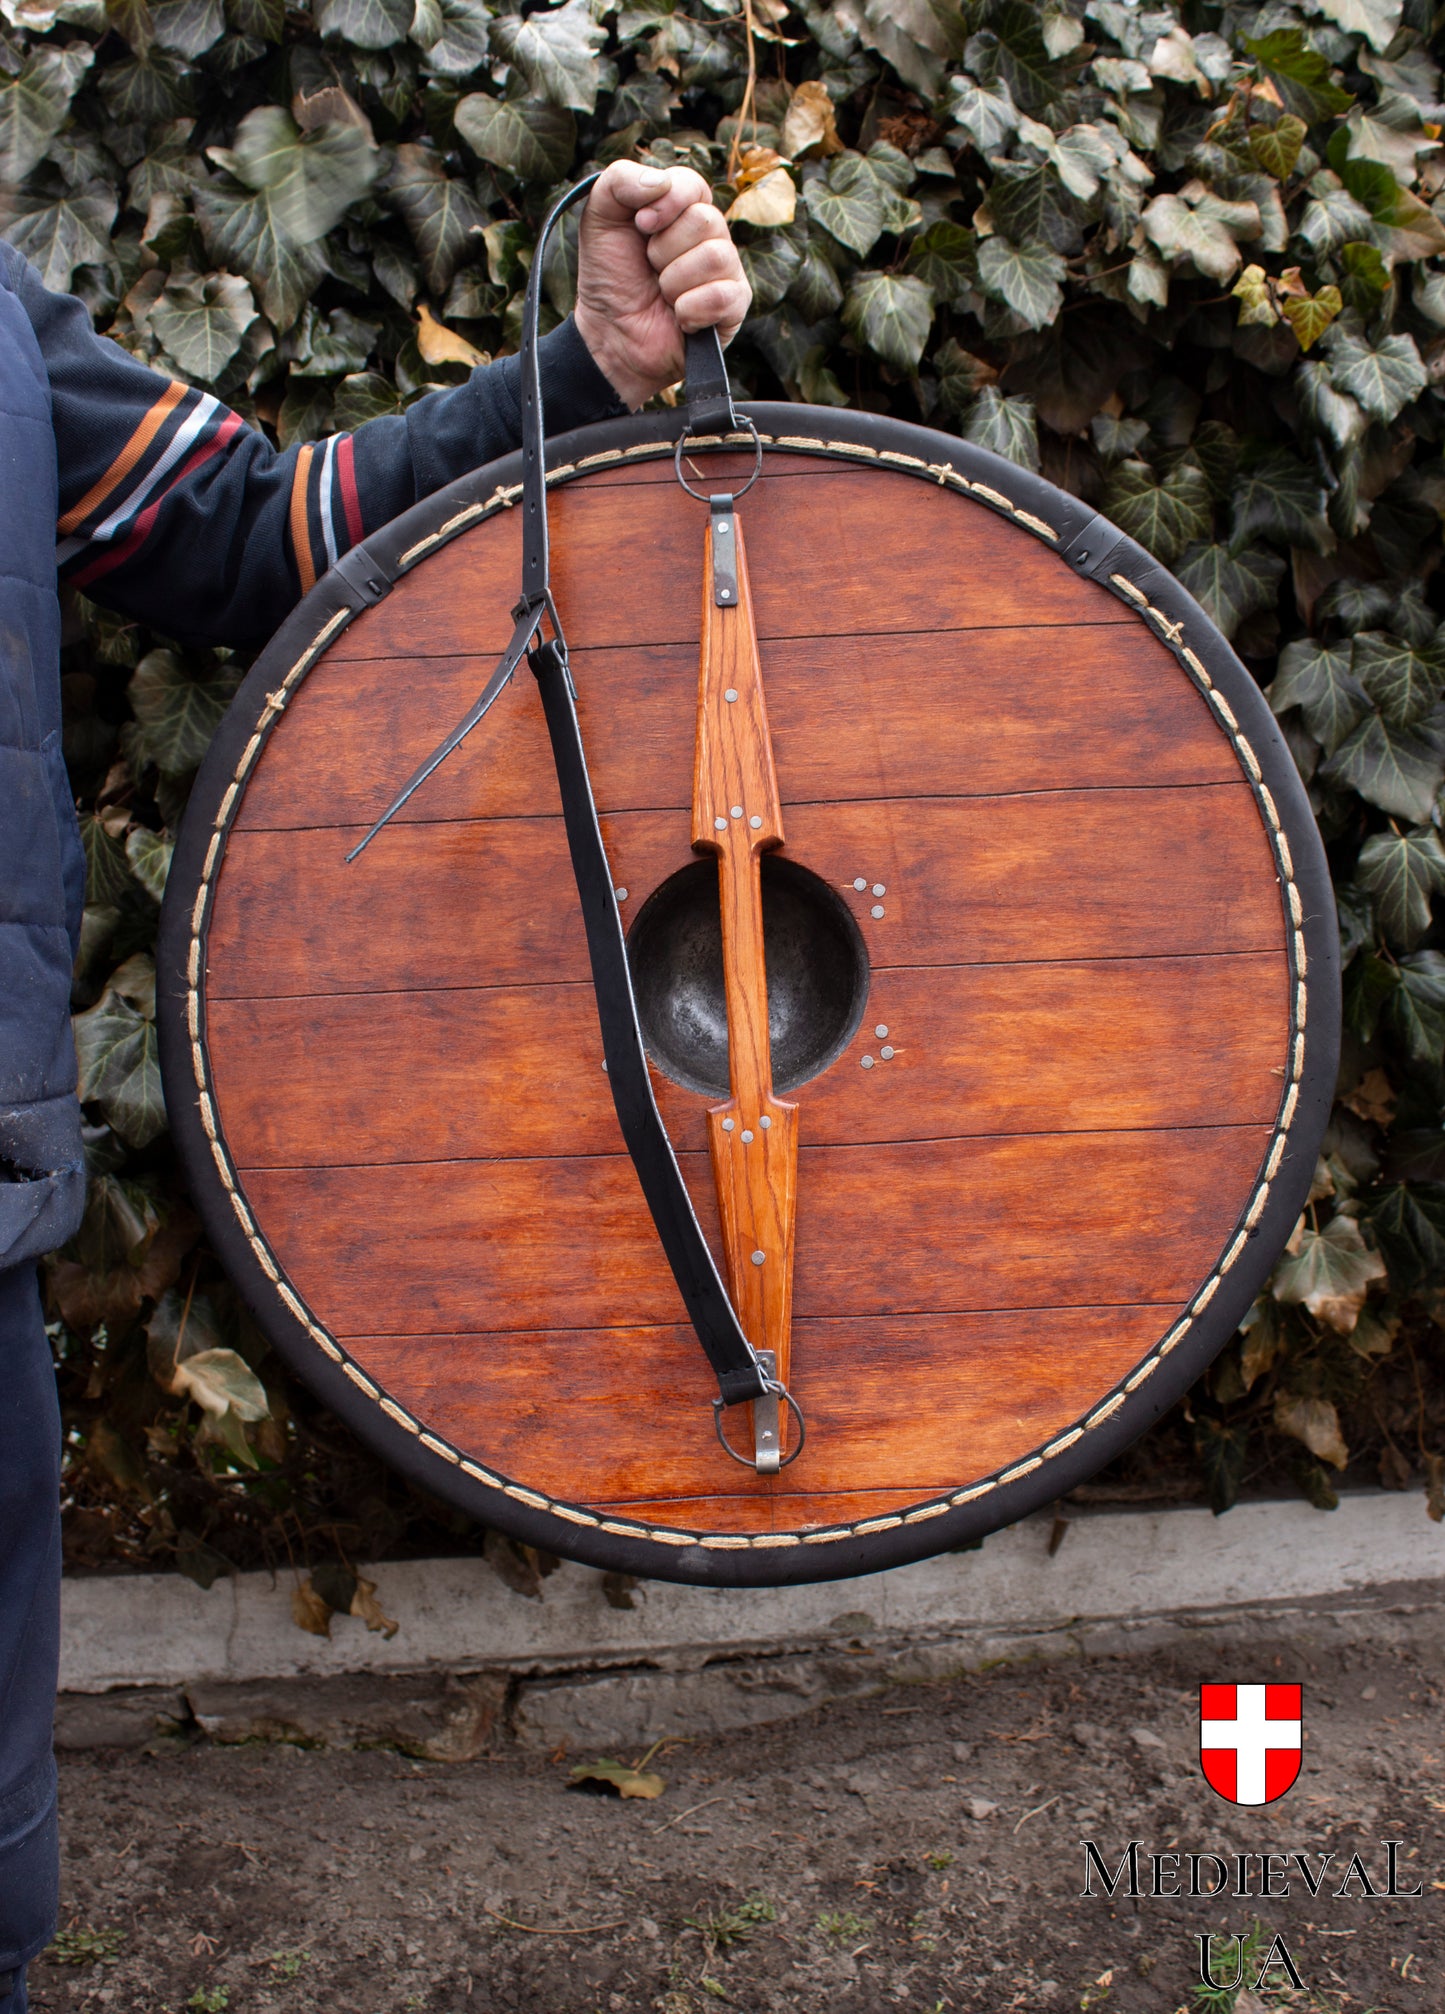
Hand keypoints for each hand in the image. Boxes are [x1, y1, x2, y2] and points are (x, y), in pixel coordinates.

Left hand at [573, 161, 751, 410]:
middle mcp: (710, 235)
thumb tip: (660, 183)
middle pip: (705, 220)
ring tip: (663, 294)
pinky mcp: (733, 308)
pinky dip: (690, 309)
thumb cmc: (610, 276)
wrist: (609, 334)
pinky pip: (722, 296)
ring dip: (673, 282)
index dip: (666, 204)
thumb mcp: (600, 217)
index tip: (640, 226)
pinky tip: (679, 317)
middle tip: (650, 268)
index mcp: (683, 208)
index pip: (692, 184)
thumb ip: (620, 180)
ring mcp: (726, 271)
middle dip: (663, 250)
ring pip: (714, 257)